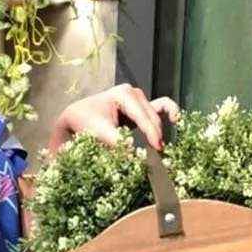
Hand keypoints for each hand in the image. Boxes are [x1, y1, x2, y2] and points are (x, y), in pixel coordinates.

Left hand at [48, 84, 180, 155]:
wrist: (75, 118)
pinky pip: (161, 106)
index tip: (157, 150)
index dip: (151, 134)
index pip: (143, 116)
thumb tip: (136, 158)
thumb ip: (117, 143)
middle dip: (155, 136)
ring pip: (156, 117)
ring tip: (158, 151)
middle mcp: (134, 93)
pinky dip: (170, 112)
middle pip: (152, 117)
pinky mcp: (140, 108)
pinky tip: (177, 121)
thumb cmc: (84, 122)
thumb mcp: (98, 132)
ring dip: (157, 132)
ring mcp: (139, 99)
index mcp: (124, 94)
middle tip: (157, 157)